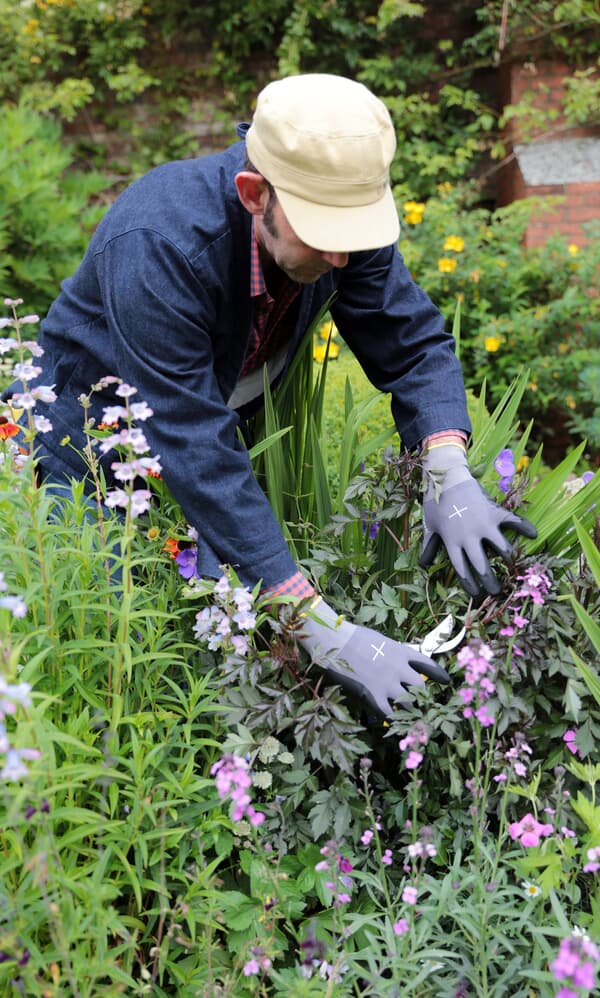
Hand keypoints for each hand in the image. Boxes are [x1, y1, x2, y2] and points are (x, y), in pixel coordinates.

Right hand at [298, 599, 449, 716]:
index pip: (428, 664)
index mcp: (401, 651)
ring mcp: (387, 683)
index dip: (439, 674)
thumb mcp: (380, 639)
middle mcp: (399, 668)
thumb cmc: (352, 636)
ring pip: (408, 703)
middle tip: (422, 704)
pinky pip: (389, 713)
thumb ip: (393, 651)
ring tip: (409, 718)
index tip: (446, 681)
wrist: (335, 640)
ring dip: (408, 710)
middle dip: (422, 696)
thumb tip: (401, 658)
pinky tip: (391, 722)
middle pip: (421, 687)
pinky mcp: (373, 694)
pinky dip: (391, 718)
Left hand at [420, 444, 536, 596]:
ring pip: (501, 549)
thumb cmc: (435, 503)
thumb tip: (423, 565)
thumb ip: (429, 546)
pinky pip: (513, 521)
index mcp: (452, 542)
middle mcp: (469, 537)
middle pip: (481, 565)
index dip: (470, 585)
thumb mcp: (430, 526)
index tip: (476, 595)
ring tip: (514, 571)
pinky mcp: (494, 512)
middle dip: (490, 582)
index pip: (462, 570)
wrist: (447, 477)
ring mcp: (484, 524)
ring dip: (508, 561)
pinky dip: (524, 526)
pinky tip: (533, 534)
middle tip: (496, 593)